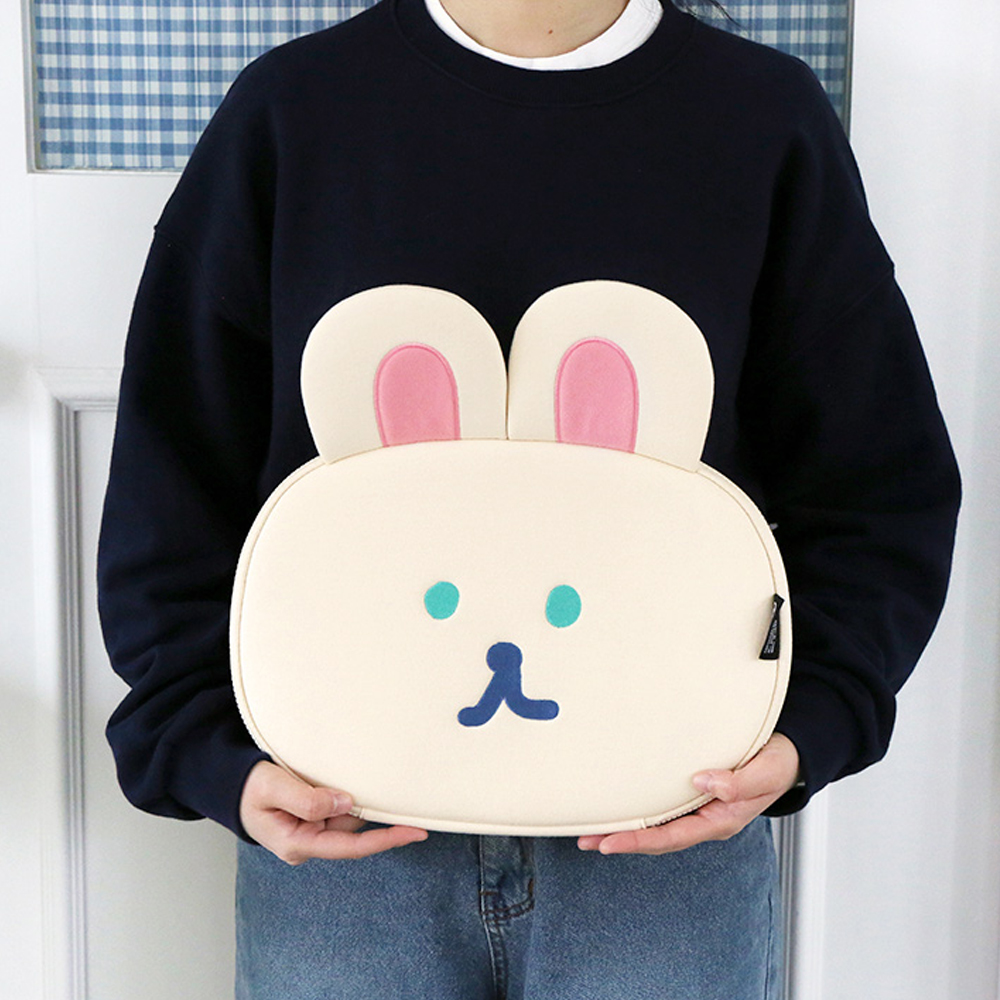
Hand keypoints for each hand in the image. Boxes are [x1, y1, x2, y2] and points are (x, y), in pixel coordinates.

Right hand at [239, 760, 427, 864]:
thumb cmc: (248, 789)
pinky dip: (350, 794)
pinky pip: (340, 806)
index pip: (351, 846)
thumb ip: (307, 798)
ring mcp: (313, 830)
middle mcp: (310, 841)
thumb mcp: (272, 788)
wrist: (231, 786)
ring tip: (359, 774)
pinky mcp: (314, 817)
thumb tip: (345, 803)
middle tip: (402, 793)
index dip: (386, 840)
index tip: (414, 831)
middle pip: (354, 828)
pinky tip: (353, 781)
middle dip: (376, 811)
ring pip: (349, 815)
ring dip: (359, 797)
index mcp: (298, 844)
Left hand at [577, 733, 799, 855]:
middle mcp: (705, 818)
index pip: (672, 837)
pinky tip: (622, 808)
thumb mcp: (766, 772)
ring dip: (625, 826)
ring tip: (592, 828)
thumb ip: (738, 783)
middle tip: (586, 838)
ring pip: (657, 824)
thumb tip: (702, 782)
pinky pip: (662, 807)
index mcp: (720, 820)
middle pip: (657, 837)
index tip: (609, 842)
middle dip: (621, 839)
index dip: (639, 841)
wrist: (788, 755)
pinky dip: (639, 810)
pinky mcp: (695, 793)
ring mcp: (699, 808)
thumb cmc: (778, 764)